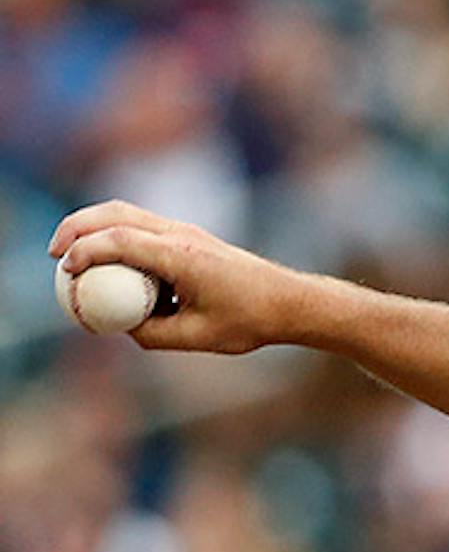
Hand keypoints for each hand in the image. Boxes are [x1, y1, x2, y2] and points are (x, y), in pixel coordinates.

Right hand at [50, 201, 309, 353]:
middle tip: (55, 254)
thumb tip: (122, 327)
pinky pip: (143, 227)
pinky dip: (118, 236)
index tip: (66, 271)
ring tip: (72, 254)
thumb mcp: (197, 338)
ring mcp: (187, 231)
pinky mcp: (190, 237)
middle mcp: (182, 235)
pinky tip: (109, 263)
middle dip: (77, 227)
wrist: (290, 301)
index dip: (85, 251)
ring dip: (95, 227)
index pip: (120, 240)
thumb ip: (153, 334)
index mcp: (182, 257)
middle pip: (116, 213)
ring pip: (128, 214)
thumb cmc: (250, 320)